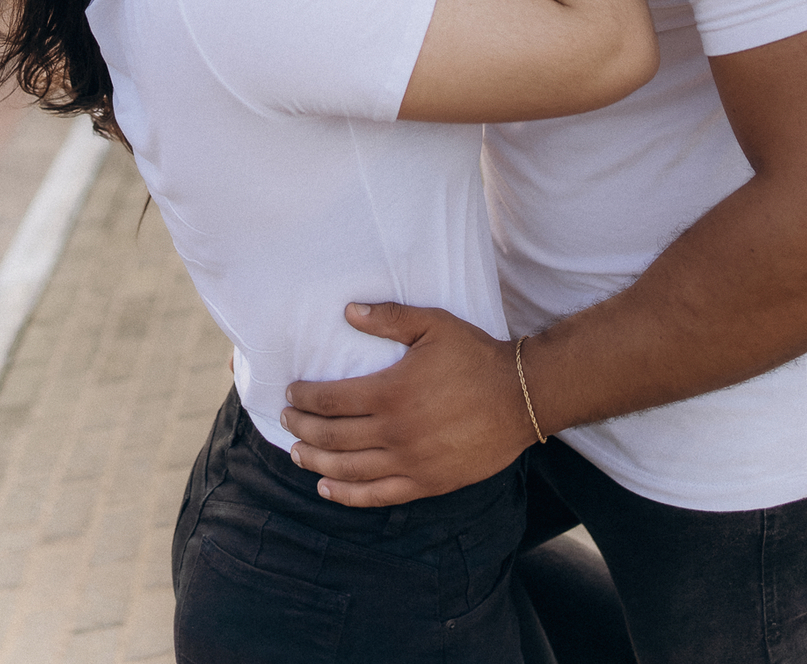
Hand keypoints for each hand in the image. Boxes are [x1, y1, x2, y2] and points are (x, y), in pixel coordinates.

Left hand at [280, 302, 536, 506]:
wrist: (520, 398)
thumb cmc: (476, 357)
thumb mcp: (434, 325)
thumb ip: (389, 317)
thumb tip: (348, 311)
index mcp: (390, 393)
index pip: (330, 400)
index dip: (304, 397)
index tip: (290, 392)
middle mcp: (394, 432)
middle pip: (331, 438)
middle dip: (301, 428)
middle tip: (287, 419)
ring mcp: (409, 463)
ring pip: (347, 470)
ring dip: (315, 463)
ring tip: (297, 453)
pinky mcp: (425, 483)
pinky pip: (376, 496)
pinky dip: (346, 495)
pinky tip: (328, 489)